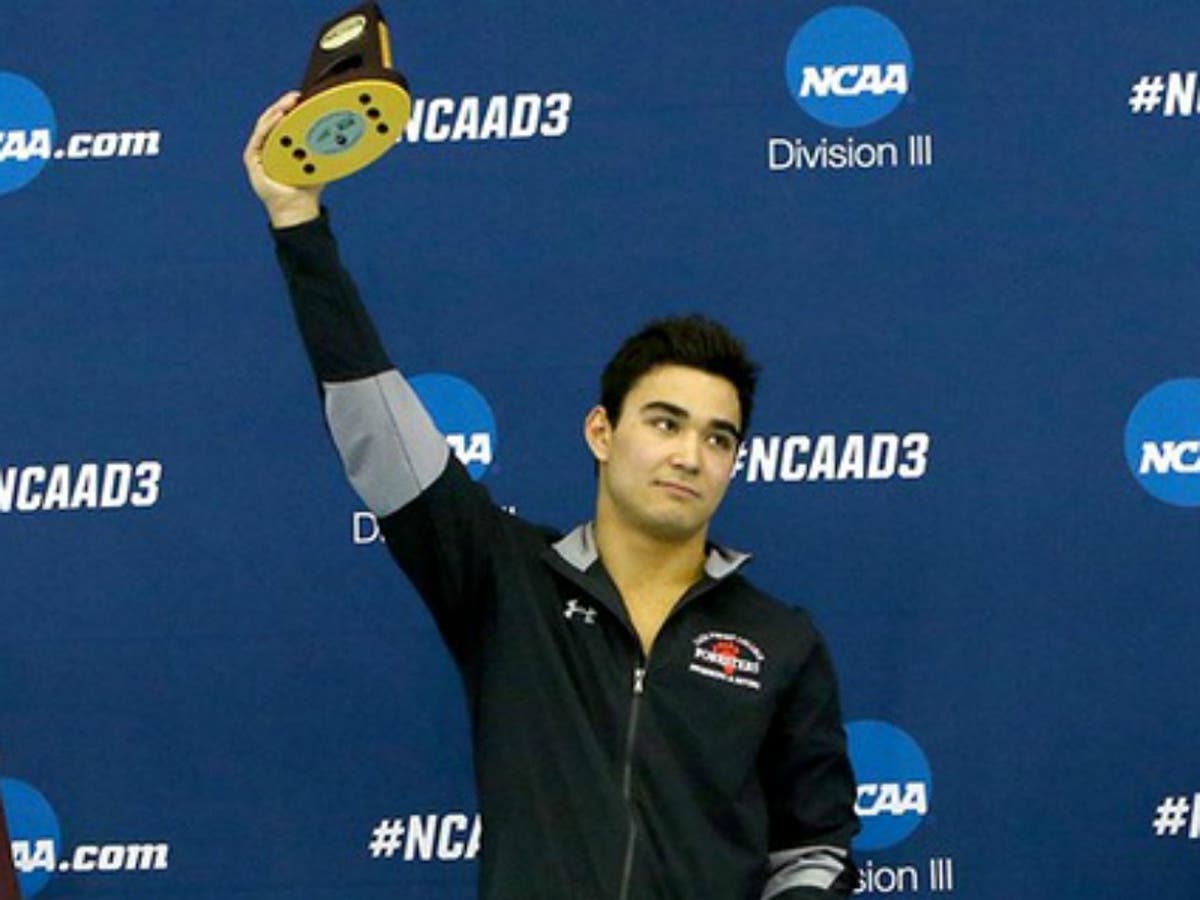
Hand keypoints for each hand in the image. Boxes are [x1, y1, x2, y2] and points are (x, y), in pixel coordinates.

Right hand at [243, 92, 323, 227]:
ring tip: (288, 103)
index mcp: (283, 144)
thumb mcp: (320, 161)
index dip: (293, 106)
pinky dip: (268, 127)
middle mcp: (269, 145)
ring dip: (276, 112)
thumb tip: (345, 133)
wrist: (298, 208)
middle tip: (297, 95)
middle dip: (284, 105)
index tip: (304, 95)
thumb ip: (326, 147)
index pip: (285, 120)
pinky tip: (278, 118)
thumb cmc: (309, 186)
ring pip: (265, 125)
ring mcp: (259, 152)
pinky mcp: (252, 160)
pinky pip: (258, 139)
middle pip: (274, 119)